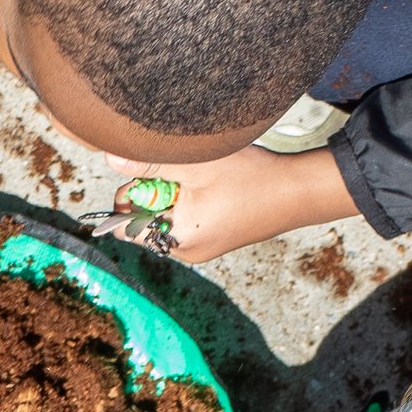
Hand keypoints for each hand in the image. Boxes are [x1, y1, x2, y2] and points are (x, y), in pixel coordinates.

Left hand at [97, 142, 351, 261]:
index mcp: (179, 240)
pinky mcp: (215, 237)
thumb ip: (151, 165)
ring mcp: (202, 247)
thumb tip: (110, 160)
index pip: (125, 227)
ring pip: (166, 216)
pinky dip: (188, 198)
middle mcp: (187, 251)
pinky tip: (211, 182)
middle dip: (152, 192)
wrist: (301, 191)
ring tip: (199, 174)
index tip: (146, 175)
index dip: (129, 197)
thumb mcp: (196, 164)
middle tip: (179, 169)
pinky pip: (185, 218)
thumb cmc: (252, 177)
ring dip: (172, 192)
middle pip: (145, 221)